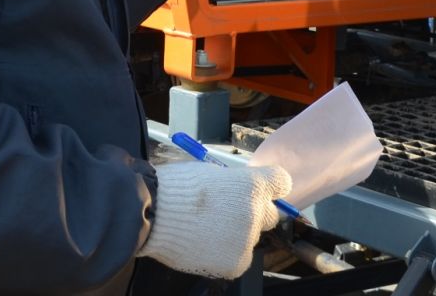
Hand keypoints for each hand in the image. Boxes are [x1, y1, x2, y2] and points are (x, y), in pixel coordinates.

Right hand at [138, 160, 293, 278]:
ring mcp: (247, 240)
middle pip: (270, 214)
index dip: (270, 187)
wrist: (153, 213)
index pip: (282, 183)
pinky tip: (204, 244)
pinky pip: (238, 258)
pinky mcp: (236, 262)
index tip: (262, 191)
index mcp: (252, 185)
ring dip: (236, 234)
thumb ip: (235, 184)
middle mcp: (256, 212)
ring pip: (251, 238)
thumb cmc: (177, 188)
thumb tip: (242, 192)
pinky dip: (225, 253)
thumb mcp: (211, 172)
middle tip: (227, 213)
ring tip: (205, 230)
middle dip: (254, 213)